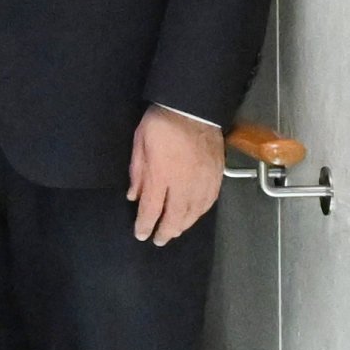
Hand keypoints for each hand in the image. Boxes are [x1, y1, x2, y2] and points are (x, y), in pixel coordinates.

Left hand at [130, 106, 224, 246]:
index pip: (152, 209)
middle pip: (175, 216)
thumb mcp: (139, 143)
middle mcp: (183, 184)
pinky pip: (208, 203)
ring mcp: (202, 182)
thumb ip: (137, 172)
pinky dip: (199, 214)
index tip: (141, 235)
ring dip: (183, 226)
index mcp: (161, 176)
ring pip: (194, 213)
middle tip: (158, 240)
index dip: (146, 225)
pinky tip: (193, 216)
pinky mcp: (216, 177)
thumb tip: (133, 197)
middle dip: (165, 231)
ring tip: (174, 232)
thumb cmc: (161, 123)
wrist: (193, 109)